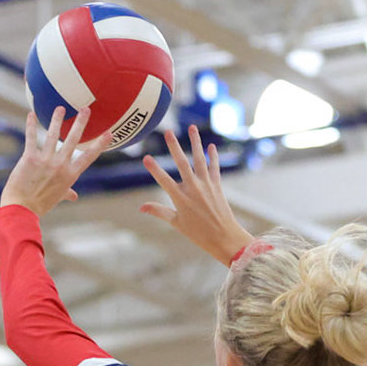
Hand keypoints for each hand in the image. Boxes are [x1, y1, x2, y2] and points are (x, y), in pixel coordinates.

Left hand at [0, 108, 112, 215]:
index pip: (89, 157)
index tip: (109, 134)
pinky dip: (31, 125)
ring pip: (52, 135)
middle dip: (80, 123)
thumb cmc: (41, 205)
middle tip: (86, 109)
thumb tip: (74, 196)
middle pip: (73, 140)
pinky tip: (31, 114)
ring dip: (56, 119)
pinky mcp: (30, 158)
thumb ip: (67, 192)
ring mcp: (45, 160)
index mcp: (70, 174)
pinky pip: (31, 138)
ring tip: (60, 108)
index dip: (100, 144)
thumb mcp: (58, 197)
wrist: (22, 209)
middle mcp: (60, 165)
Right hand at [139, 126, 255, 265]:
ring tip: (192, 127)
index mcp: (180, 198)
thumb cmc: (199, 234)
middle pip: (181, 163)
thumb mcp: (177, 223)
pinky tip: (211, 146)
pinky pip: (214, 167)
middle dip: (174, 146)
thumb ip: (159, 211)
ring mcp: (206, 185)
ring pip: (199, 159)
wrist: (224, 237)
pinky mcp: (217, 185)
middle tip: (168, 131)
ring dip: (196, 142)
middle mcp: (193, 188)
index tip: (145, 157)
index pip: (163, 180)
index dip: (154, 169)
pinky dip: (213, 156)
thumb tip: (141, 207)